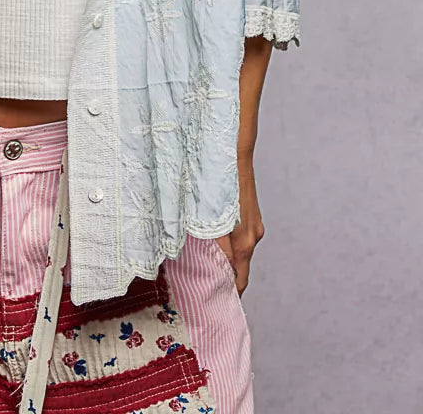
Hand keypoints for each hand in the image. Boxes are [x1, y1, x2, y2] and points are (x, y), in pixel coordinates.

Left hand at [214, 155, 264, 296]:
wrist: (233, 153)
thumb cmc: (216, 183)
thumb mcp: (209, 218)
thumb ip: (212, 245)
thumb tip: (211, 267)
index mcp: (243, 242)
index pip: (240, 281)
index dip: (230, 294)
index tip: (216, 304)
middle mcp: (253, 237)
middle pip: (240, 267)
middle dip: (224, 277)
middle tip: (203, 285)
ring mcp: (254, 225)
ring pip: (239, 250)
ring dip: (225, 257)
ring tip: (203, 262)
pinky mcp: (251, 216)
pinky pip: (241, 237)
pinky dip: (229, 243)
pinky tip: (212, 238)